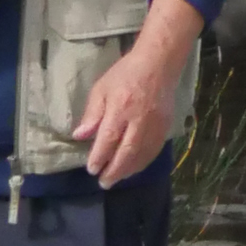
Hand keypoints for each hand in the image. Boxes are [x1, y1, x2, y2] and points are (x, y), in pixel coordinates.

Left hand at [74, 25, 190, 187]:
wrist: (158, 63)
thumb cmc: (125, 74)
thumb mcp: (101, 88)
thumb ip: (92, 113)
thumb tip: (80, 136)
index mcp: (121, 107)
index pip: (109, 138)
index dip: (99, 156)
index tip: (92, 169)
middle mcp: (139, 119)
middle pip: (127, 151)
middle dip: (114, 170)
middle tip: (104, 182)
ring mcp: (155, 124)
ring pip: (142, 154)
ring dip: (129, 170)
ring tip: (117, 178)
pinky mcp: (166, 126)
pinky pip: (155, 150)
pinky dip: (144, 162)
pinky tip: (134, 168)